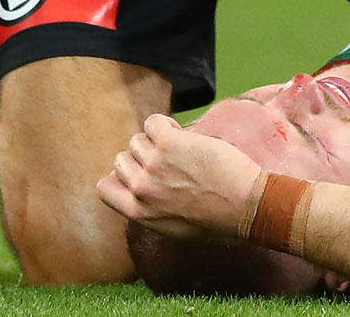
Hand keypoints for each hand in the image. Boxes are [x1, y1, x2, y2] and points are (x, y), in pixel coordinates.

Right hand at [98, 114, 262, 238]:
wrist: (245, 206)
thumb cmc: (217, 218)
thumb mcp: (172, 227)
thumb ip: (149, 210)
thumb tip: (138, 192)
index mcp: (138, 212)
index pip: (104, 187)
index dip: (120, 176)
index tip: (140, 173)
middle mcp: (141, 189)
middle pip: (122, 159)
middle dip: (142, 157)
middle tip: (168, 160)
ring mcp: (154, 165)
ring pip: (137, 140)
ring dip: (156, 140)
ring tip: (180, 148)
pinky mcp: (170, 144)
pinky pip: (153, 122)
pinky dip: (165, 124)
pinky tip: (182, 134)